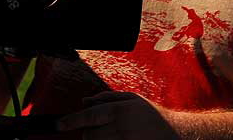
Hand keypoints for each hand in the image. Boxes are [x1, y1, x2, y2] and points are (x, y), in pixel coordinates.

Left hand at [57, 91, 179, 139]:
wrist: (174, 135)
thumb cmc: (152, 116)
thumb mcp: (132, 99)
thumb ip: (107, 97)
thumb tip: (84, 101)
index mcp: (121, 110)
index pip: (89, 116)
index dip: (71, 121)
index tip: (58, 125)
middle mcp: (120, 128)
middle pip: (89, 134)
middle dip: (88, 131)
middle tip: (99, 128)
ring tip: (109, 135)